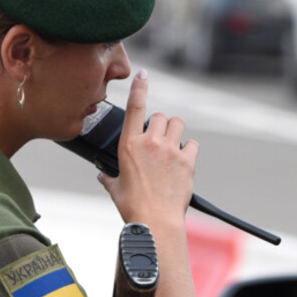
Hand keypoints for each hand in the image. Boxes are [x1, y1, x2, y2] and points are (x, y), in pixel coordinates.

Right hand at [98, 69, 197, 226]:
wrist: (155, 222)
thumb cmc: (133, 208)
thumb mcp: (115, 189)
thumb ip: (108, 177)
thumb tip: (102, 175)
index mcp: (128, 146)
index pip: (135, 107)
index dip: (139, 86)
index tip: (144, 74)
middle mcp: (150, 143)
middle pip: (160, 116)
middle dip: (159, 124)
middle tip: (158, 140)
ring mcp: (170, 150)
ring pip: (178, 123)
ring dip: (175, 130)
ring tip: (172, 145)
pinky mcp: (187, 161)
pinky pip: (193, 144)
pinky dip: (190, 149)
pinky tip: (184, 159)